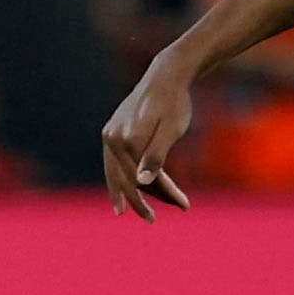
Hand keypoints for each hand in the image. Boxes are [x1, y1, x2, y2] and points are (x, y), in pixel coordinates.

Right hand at [102, 61, 196, 222]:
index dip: (161, 194)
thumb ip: (156, 157)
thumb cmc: (173, 104)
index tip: (183, 205)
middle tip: (157, 217)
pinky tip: (121, 194)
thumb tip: (142, 183)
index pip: (142, 178)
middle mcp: (112, 138)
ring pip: (118, 173)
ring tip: (138, 212)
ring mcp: (110, 135)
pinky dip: (118, 180)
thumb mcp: (171, 130)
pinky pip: (113, 164)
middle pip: (127, 178)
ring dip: (130, 193)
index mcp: (126, 140)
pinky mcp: (112, 132)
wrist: (165, 76)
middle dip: (146, 198)